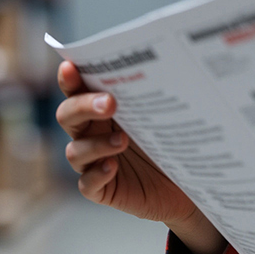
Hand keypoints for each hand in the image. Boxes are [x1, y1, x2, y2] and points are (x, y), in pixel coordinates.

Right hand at [55, 61, 224, 253]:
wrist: (187, 182)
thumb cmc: (171, 141)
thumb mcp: (161, 115)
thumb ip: (148, 94)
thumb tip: (158, 65)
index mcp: (101, 110)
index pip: (77, 90)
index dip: (69, 79)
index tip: (71, 66)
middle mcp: (92, 133)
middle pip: (67, 115)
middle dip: (82, 106)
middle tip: (110, 103)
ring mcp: (93, 162)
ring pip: (74, 151)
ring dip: (95, 144)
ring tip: (123, 140)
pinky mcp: (102, 189)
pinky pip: (87, 183)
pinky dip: (97, 174)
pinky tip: (113, 167)